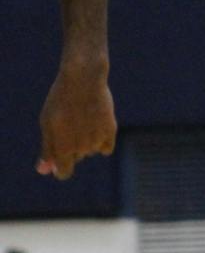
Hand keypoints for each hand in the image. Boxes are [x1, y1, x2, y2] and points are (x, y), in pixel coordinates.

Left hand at [38, 64, 116, 180]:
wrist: (84, 80)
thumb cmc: (60, 101)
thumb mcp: (47, 125)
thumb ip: (47, 149)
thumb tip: (45, 171)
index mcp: (63, 149)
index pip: (64, 172)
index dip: (59, 167)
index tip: (58, 159)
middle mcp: (82, 148)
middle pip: (76, 157)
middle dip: (71, 147)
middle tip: (67, 124)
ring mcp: (98, 139)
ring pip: (90, 151)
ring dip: (85, 142)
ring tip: (81, 120)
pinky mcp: (111, 130)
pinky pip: (105, 147)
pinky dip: (100, 141)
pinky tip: (95, 125)